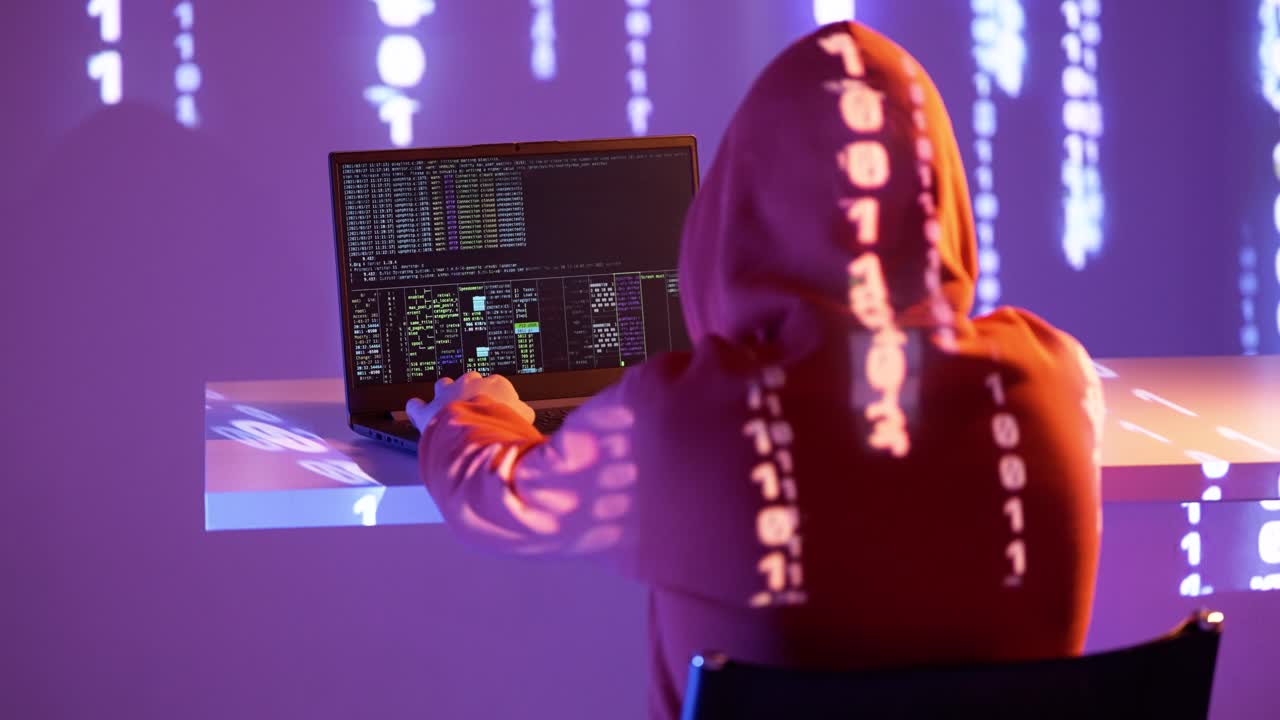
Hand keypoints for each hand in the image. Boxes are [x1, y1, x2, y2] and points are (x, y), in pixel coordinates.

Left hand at [405, 371, 535, 431]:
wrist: (472, 431)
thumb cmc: (498, 424)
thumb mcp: (523, 419)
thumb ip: (523, 414)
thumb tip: (526, 415)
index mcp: (495, 384)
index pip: (499, 386)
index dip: (500, 399)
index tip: (500, 408)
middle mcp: (470, 384)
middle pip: (471, 380)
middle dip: (472, 389)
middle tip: (476, 404)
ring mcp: (447, 394)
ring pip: (444, 384)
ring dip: (446, 392)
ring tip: (448, 402)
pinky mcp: (428, 410)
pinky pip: (417, 406)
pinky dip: (417, 408)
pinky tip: (417, 408)